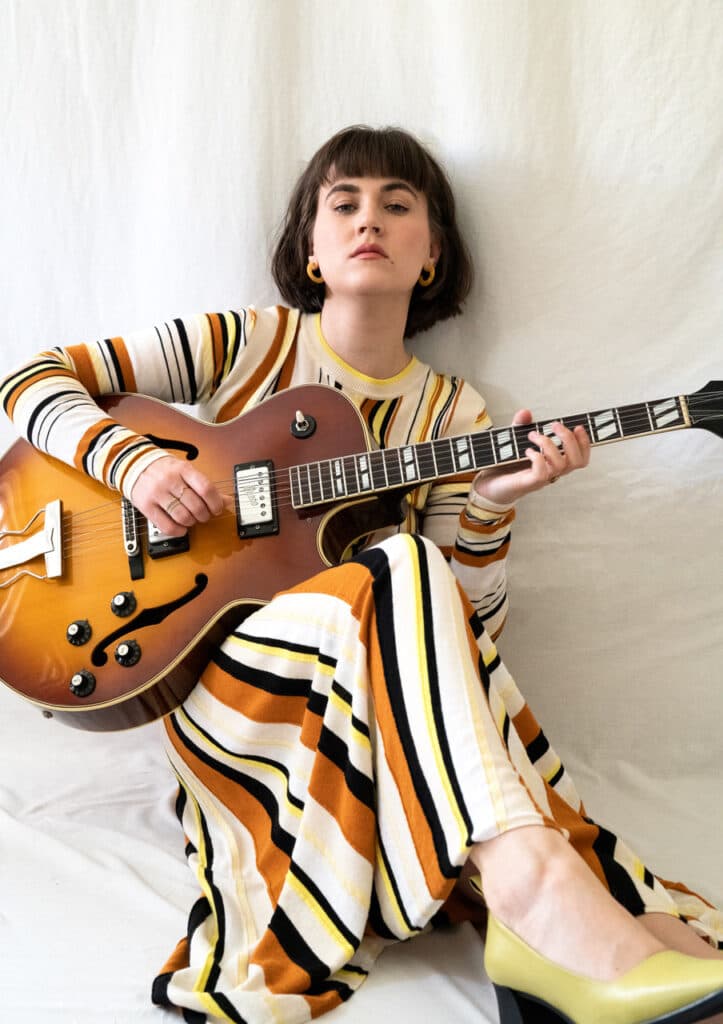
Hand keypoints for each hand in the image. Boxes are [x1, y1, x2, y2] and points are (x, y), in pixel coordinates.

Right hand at [130, 455, 228, 535]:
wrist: (133, 464)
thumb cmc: (163, 469)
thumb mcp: (185, 471)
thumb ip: (204, 486)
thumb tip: (227, 500)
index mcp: (183, 469)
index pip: (205, 488)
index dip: (215, 503)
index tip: (217, 509)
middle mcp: (170, 480)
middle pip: (195, 505)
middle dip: (204, 515)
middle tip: (204, 515)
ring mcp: (157, 493)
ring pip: (183, 516)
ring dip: (192, 523)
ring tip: (192, 520)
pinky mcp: (146, 506)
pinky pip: (166, 525)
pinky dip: (178, 531)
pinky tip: (181, 528)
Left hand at [471, 409, 590, 506]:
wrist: (487, 485)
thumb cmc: (504, 465)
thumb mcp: (513, 440)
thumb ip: (520, 426)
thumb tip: (526, 412)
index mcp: (554, 462)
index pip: (581, 457)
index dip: (585, 443)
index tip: (578, 426)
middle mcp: (552, 472)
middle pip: (577, 461)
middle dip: (569, 439)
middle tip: (554, 425)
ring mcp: (541, 479)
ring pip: (561, 465)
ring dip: (549, 444)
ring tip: (532, 435)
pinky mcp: (528, 483)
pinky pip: (542, 473)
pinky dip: (537, 457)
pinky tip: (527, 451)